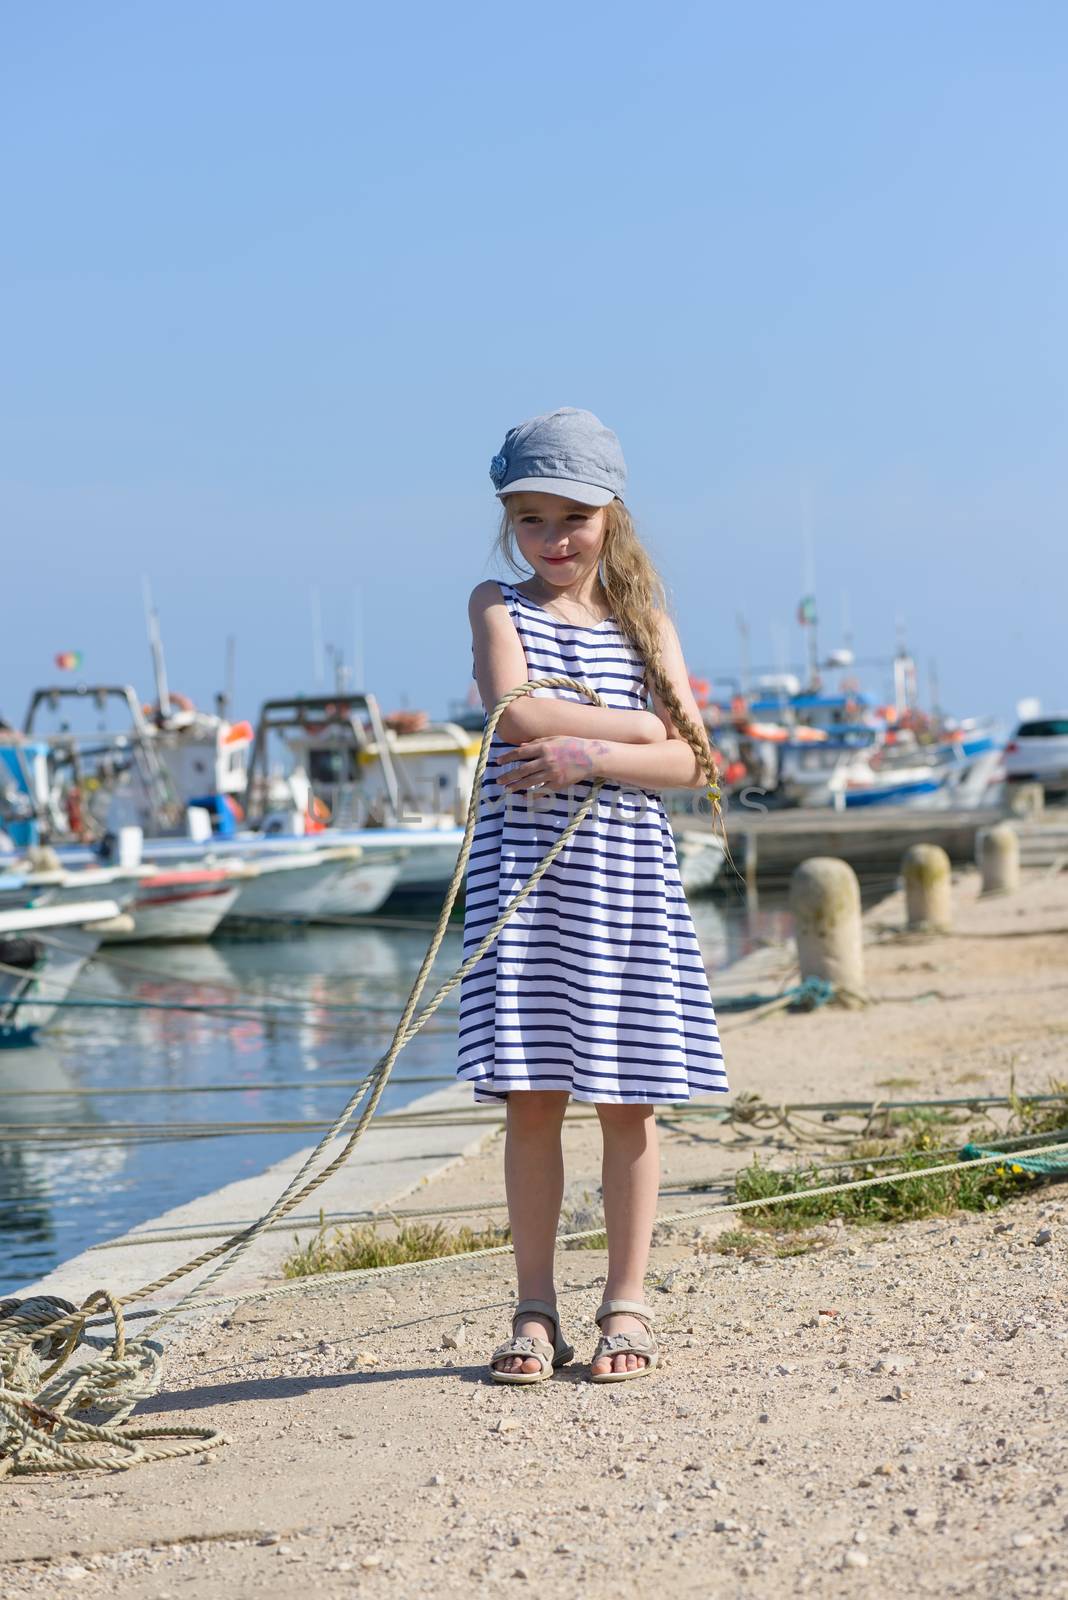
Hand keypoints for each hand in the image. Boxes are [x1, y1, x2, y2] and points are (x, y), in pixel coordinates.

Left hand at [495, 736, 609, 791]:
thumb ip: (537, 742)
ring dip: (517, 786)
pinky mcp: (558, 783)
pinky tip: (524, 797)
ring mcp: (552, 773)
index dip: (507, 757)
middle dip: (509, 775)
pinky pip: (542, 790)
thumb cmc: (573, 745)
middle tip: (498, 781)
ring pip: (530, 781)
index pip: (520, 753)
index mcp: (544, 747)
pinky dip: (533, 795)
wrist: (591, 757)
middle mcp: (546, 760)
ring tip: (507, 789)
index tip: (498, 762)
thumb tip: (520, 747)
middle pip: (522, 769)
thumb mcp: (555, 738)